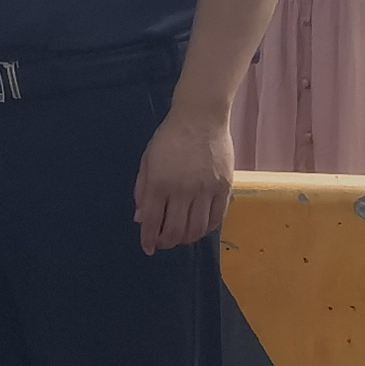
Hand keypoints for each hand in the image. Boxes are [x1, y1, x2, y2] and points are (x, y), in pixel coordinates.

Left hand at [133, 101, 237, 253]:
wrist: (201, 117)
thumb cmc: (169, 137)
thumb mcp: (147, 160)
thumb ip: (142, 190)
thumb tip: (140, 219)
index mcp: (159, 182)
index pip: (151, 221)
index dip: (148, 239)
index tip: (148, 248)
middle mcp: (182, 190)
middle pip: (174, 231)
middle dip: (166, 243)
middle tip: (164, 243)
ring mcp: (205, 190)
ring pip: (196, 229)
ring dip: (186, 239)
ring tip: (181, 236)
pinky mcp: (224, 188)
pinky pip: (216, 219)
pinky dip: (206, 229)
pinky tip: (199, 227)